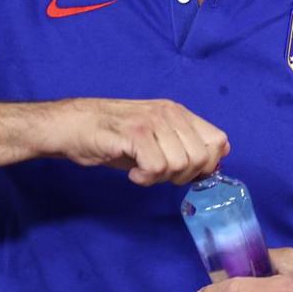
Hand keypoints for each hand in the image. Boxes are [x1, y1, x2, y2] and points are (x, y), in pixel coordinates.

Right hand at [39, 98, 228, 184]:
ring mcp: (152, 121)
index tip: (185, 174)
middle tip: (158, 174)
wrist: (73, 126)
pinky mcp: (134, 133)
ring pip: (180, 164)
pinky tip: (133, 173)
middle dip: (182, 176)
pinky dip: (145, 178)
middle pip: (201, 157)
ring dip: (160, 178)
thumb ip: (183, 147)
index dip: (208, 164)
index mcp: (179, 113)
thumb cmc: (114, 136)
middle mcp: (169, 113)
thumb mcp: (156, 139)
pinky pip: (156, 168)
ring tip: (142, 170)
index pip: (218, 140)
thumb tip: (213, 167)